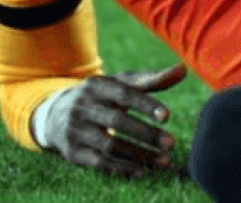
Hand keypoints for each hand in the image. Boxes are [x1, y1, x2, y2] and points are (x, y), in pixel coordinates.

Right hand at [36, 63, 187, 178]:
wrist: (56, 115)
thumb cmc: (102, 97)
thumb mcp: (120, 85)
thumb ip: (152, 80)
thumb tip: (184, 69)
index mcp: (96, 85)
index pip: (123, 94)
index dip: (145, 104)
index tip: (167, 116)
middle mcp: (82, 106)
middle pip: (116, 121)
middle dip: (146, 134)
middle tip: (172, 143)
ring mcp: (75, 130)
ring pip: (110, 146)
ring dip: (139, 155)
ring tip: (165, 161)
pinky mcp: (72, 152)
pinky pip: (100, 163)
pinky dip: (122, 168)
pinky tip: (142, 170)